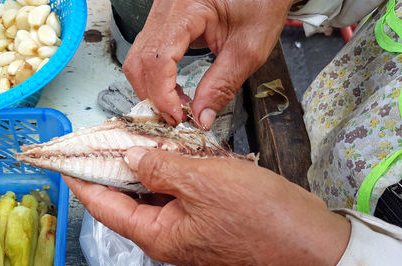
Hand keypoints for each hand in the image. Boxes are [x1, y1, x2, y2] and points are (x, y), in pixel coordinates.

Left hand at [66, 147, 350, 265]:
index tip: (66, 161)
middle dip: (115, 166)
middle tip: (105, 135)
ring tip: (135, 134)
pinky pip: (179, 190)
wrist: (307, 239)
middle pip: (126, 198)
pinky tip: (173, 147)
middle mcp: (166, 234)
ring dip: (146, 164)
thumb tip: (131, 157)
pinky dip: (172, 168)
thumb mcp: (202, 182)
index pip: (104, 206)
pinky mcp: (207, 215)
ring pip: (154, 191)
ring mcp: (187, 226)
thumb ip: (160, 167)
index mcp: (156, 234)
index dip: (83, 182)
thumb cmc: (258, 216)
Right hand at [123, 0, 292, 128]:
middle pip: (139, 61)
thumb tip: (201, 116)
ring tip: (178, 106)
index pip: (157, 60)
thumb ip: (222, 85)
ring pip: (139, 58)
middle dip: (154, 96)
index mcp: (186, 8)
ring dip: (153, 88)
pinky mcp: (165, 19)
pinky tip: (175, 89)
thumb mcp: (248, 49)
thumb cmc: (262, 1)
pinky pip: (149, 51)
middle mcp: (166, 7)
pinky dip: (157, 76)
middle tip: (177, 117)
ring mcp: (162, 12)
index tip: (178, 117)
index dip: (163, 95)